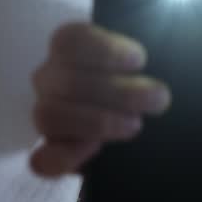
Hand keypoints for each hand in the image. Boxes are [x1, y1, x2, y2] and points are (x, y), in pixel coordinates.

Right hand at [29, 22, 171, 176]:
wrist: (145, 121)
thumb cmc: (144, 81)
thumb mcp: (145, 63)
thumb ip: (143, 55)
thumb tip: (157, 49)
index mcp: (70, 49)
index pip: (70, 40)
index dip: (104, 50)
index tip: (139, 61)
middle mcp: (51, 79)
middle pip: (66, 81)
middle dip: (118, 92)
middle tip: (157, 99)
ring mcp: (46, 115)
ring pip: (49, 116)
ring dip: (97, 121)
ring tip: (135, 124)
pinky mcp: (49, 153)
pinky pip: (43, 160)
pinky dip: (68, 156)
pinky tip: (95, 149)